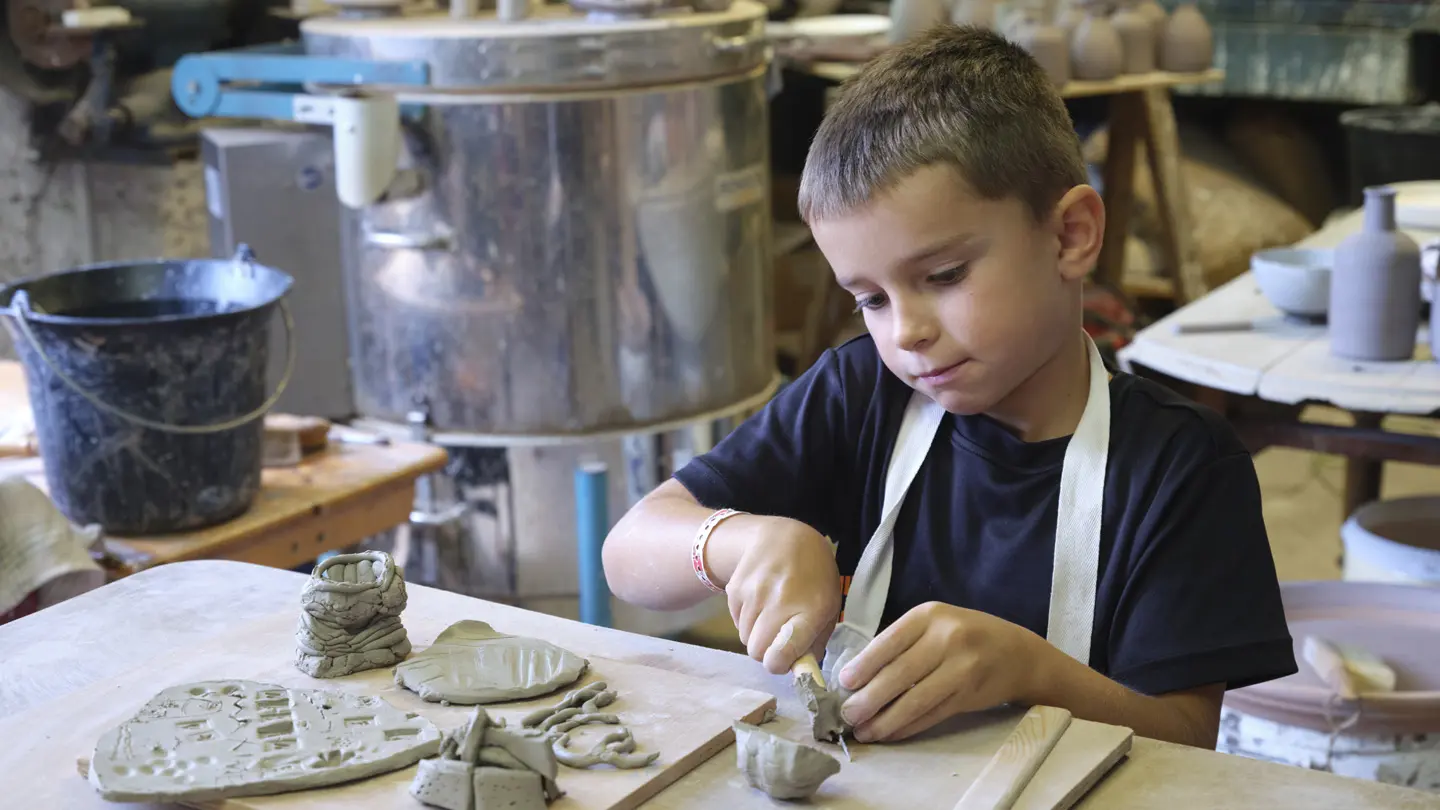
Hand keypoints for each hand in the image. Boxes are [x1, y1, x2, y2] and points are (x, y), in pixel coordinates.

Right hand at [723, 516, 840, 674]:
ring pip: (745, 640)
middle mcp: (778, 601)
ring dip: (758, 637)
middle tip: (779, 641)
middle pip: (757, 652)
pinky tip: (761, 605)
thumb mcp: (829, 604)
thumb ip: (817, 640)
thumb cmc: (814, 574)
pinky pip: (737, 623)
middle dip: (768, 653)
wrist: (782, 536)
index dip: (781, 665)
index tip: (786, 661)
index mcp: (810, 609)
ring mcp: (753, 594)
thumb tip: (803, 672)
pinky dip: (747, 622)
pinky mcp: (734, 590)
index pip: (782, 653)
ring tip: (772, 618)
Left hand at [836, 602, 1047, 742]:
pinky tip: (891, 733)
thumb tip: (858, 674)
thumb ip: (903, 642)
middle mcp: (947, 638)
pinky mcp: (970, 695)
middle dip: (869, 698)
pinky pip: (932, 714)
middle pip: (900, 674)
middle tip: (847, 715)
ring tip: (864, 731)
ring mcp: (962, 668)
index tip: (843, 683)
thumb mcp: (935, 624)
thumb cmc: (965, 636)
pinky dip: (909, 726)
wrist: (1018, 654)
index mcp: (930, 615)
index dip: (864, 665)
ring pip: (916, 699)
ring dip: (886, 720)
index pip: (889, 641)